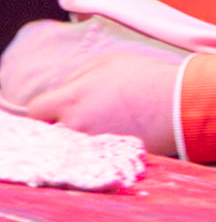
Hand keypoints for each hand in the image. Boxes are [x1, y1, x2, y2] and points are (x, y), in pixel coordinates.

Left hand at [27, 50, 179, 154]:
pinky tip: (111, 134)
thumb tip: (62, 93)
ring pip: (68, 145)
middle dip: (59, 124)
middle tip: (79, 114)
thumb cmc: (142, 77)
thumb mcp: (106, 62)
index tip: (54, 106)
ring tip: (99, 123)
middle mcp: (75, 126)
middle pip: (49, 133)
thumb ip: (76, 78)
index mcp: (72, 99)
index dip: (43, 108)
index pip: (35, 110)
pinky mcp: (102, 159)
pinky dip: (93, 147)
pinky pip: (87, 155)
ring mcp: (88, 146)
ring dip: (76, 136)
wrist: (174, 104)